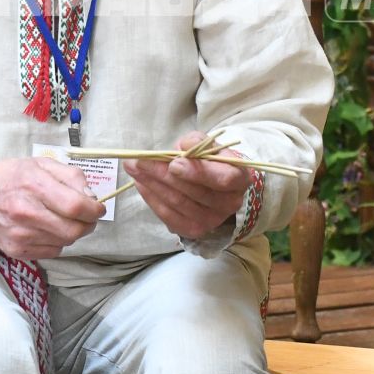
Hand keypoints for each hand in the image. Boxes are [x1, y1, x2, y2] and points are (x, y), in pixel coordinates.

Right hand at [0, 158, 103, 260]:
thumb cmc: (10, 177)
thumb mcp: (41, 164)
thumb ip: (71, 176)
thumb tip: (91, 197)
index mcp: (33, 185)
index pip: (76, 206)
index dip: (94, 210)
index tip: (98, 208)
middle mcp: (25, 212)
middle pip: (74, 230)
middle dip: (88, 224)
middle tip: (87, 217)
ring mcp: (20, 234)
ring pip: (65, 242)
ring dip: (72, 232)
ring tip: (63, 219)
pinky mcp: (16, 250)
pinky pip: (52, 252)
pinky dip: (57, 242)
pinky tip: (48, 229)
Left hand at [125, 132, 253, 240]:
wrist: (215, 183)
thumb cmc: (211, 160)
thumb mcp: (207, 144)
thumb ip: (197, 142)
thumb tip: (185, 145)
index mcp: (239, 178)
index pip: (222, 179)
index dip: (197, 172)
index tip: (174, 163)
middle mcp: (230, 203)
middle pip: (193, 192)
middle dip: (162, 174)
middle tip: (139, 161)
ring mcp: (212, 220)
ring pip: (177, 203)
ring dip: (152, 184)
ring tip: (134, 168)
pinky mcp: (195, 230)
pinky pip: (168, 216)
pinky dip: (152, 199)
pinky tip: (141, 185)